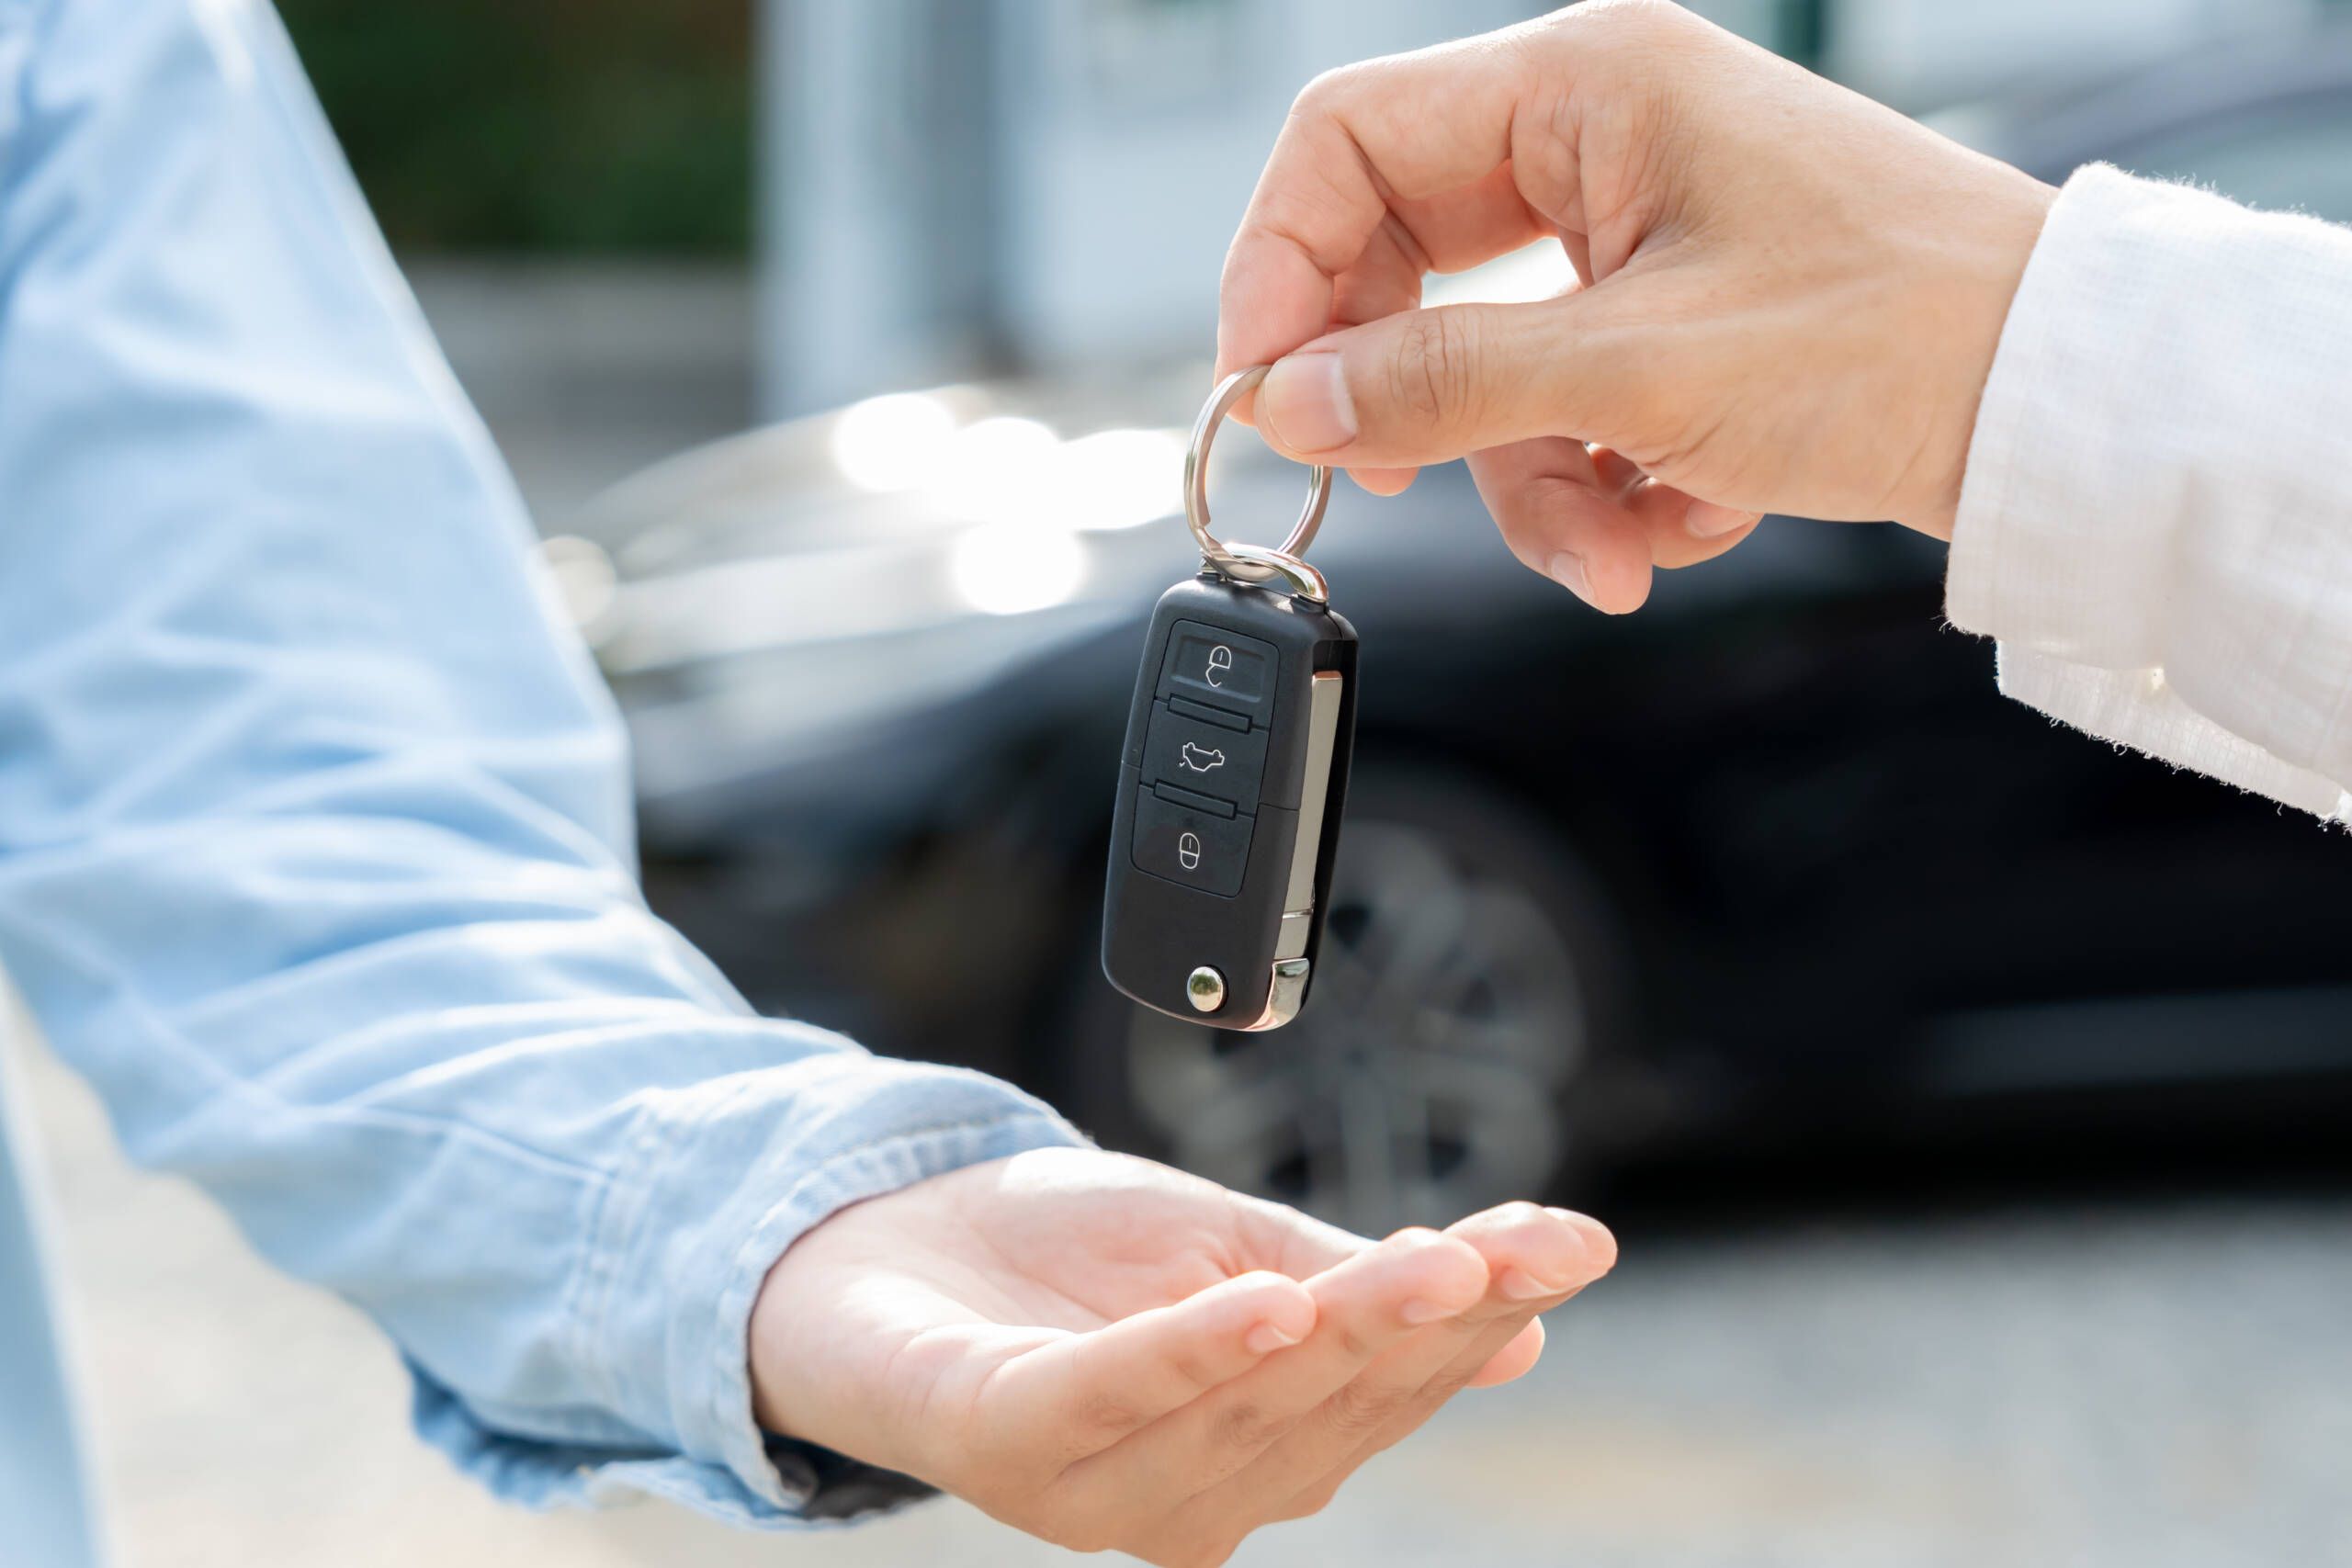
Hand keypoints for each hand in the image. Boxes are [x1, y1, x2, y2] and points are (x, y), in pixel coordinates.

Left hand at [749, 1147, 1613, 1566]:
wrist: (876, 1242)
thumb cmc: (1063, 1259)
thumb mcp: (1237, 1249)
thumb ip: (1361, 1291)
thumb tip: (1528, 1321)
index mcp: (1266, 1448)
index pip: (1397, 1380)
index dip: (1489, 1311)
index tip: (1575, 1243)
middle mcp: (1197, 1493)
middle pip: (1340, 1398)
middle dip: (1438, 1317)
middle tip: (1518, 1245)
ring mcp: (1101, 1483)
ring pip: (1250, 1403)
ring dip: (1344, 1329)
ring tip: (1433, 1259)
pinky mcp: (1008, 1441)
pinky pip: (1113, 1399)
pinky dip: (1194, 1354)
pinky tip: (1269, 1303)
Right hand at [1215, 0, 2056, 611]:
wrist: (2057, 407)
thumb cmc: (1898, 336)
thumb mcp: (1635, 371)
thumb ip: (1437, 383)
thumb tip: (1290, 400)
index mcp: (1582, 88)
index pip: (1348, 143)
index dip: (1278, 265)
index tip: (1264, 390)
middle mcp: (1601, 141)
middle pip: (1410, 269)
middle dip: (1418, 402)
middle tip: (1397, 482)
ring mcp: (1640, 231)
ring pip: (1491, 365)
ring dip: (1534, 480)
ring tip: (1613, 546)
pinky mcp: (1677, 315)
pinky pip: (1570, 404)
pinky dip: (1608, 482)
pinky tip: (1686, 513)